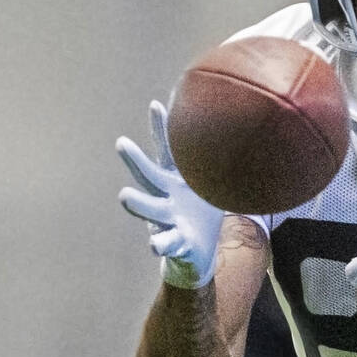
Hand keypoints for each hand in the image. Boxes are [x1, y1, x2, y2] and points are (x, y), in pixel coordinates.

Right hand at [117, 101, 224, 288]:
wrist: (200, 251)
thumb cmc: (202, 211)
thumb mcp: (210, 183)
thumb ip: (215, 160)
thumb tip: (234, 125)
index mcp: (175, 180)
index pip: (167, 151)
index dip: (161, 129)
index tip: (156, 105)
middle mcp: (166, 197)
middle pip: (150, 176)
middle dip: (136, 159)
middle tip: (121, 143)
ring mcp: (169, 220)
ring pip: (151, 209)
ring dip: (138, 204)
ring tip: (124, 196)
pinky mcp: (176, 243)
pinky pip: (166, 243)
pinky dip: (161, 244)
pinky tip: (154, 245)